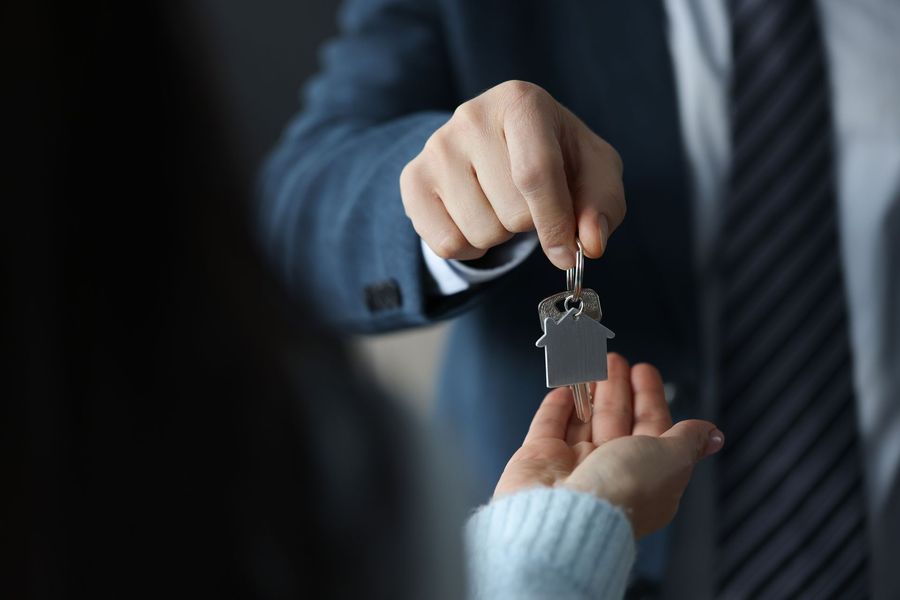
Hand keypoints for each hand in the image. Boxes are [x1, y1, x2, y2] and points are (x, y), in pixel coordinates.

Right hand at [400, 80, 625, 269]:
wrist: (503, 143)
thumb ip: (602, 206)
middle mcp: (472, 116)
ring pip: (478, 232)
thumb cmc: (558, 156)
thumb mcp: (594, 172)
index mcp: (521, 101)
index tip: (568, 254)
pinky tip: (475, 217)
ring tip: (501, 204)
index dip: (555, 223)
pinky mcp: (412, 178)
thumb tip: (591, 244)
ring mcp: (436, 147)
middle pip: (511, 212)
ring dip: (500, 235)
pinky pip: (445, 244)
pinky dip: (468, 247)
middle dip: (529, 225)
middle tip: (528, 201)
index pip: (535, 173)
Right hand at [494, 354, 723, 537]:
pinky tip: (564, 389)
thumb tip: (713, 435)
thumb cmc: (623, 491)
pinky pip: (549, 426)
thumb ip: (689, 440)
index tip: (644, 371)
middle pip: (616, 420)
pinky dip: (557, 406)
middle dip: (618, 387)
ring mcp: (572, 466)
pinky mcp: (539, 459)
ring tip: (590, 362)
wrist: (565, 517)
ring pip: (584, 420)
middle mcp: (609, 472)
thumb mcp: (671, 459)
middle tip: (615, 359)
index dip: (650, 398)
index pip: (652, 429)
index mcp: (646, 477)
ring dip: (589, 390)